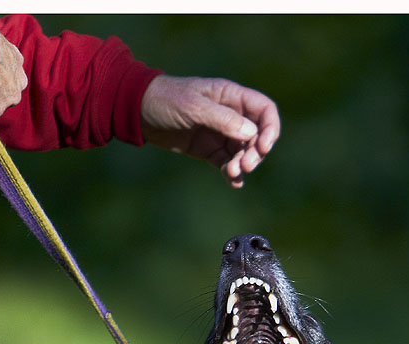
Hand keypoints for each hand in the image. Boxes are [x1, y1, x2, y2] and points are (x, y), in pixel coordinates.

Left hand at [140, 75, 280, 187]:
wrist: (138, 112)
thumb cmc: (165, 100)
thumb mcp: (193, 107)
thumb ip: (222, 119)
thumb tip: (251, 134)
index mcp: (231, 96)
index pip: (264, 110)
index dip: (270, 128)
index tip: (263, 146)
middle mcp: (230, 114)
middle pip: (257, 135)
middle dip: (255, 152)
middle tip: (244, 165)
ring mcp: (220, 133)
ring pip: (243, 152)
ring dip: (243, 164)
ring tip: (232, 173)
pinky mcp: (208, 150)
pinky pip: (227, 162)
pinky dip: (232, 173)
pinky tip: (234, 183)